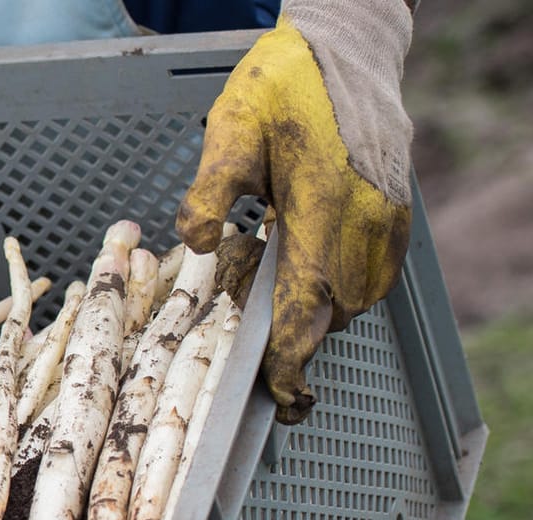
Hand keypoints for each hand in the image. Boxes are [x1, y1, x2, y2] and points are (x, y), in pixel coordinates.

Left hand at [177, 6, 412, 423]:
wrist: (345, 48)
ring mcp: (387, 219)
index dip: (291, 359)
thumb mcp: (230, 130)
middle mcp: (365, 222)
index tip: (281, 395)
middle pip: (328, 313)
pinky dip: (338, 287)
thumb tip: (199, 243)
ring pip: (353, 299)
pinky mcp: (396, 212)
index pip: (307, 306)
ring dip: (311, 306)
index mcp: (323, 209)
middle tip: (249, 303)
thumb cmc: (283, 86)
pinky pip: (374, 275)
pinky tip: (303, 259)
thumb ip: (210, 192)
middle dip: (288, 331)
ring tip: (269, 269)